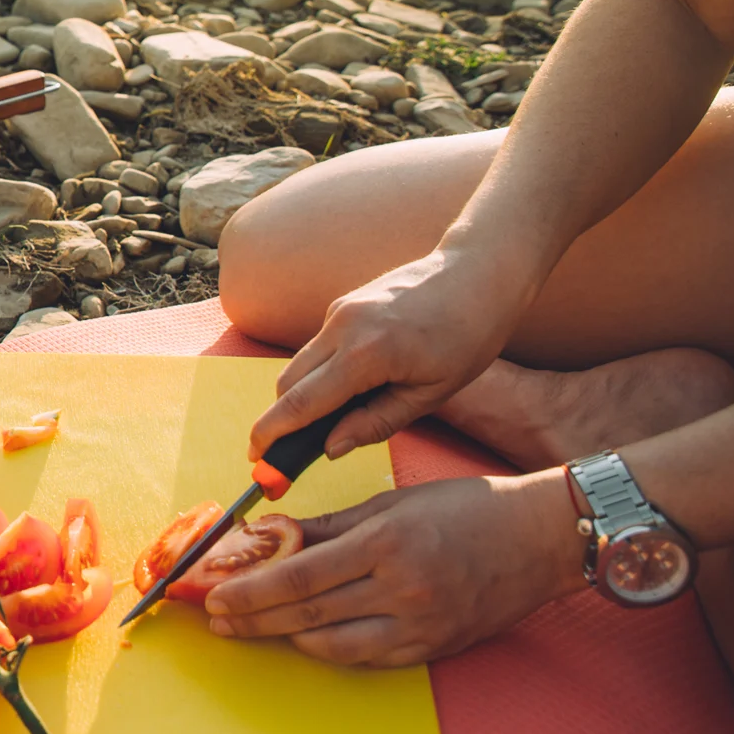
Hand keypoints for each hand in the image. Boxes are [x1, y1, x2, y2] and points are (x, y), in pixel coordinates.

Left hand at [202, 471, 582, 666]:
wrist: (537, 539)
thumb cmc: (464, 509)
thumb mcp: (389, 504)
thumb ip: (326, 526)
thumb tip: (269, 536)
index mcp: (385, 544)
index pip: (298, 575)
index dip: (249, 589)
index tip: (215, 593)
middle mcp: (400, 590)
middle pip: (306, 614)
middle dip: (253, 618)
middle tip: (216, 619)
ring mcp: (419, 625)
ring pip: (332, 644)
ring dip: (283, 638)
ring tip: (249, 627)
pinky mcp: (432, 648)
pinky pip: (366, 657)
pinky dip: (328, 649)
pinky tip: (302, 638)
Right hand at [248, 246, 532, 461]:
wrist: (477, 274)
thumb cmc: (467, 337)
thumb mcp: (431, 394)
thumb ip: (376, 423)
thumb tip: (329, 448)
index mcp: (366, 355)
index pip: (301, 402)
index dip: (272, 434)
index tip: (256, 459)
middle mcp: (341, 328)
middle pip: (288, 384)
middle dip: (280, 420)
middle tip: (286, 455)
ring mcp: (338, 311)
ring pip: (300, 365)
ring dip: (301, 397)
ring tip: (326, 425)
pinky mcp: (343, 304)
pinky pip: (318, 348)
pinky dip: (320, 374)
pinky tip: (351, 388)